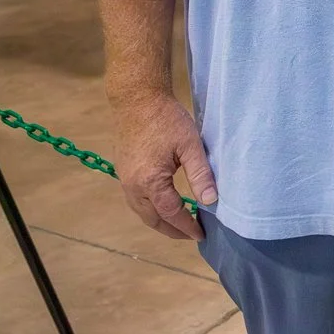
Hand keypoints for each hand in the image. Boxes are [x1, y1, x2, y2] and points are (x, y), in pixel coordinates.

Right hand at [111, 92, 217, 240]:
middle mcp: (133, 186)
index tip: (201, 234)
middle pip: (152, 219)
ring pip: (141, 211)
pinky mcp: (122, 171)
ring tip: (179, 224)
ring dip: (159, 221)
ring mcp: (124, 179)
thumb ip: (201, 174)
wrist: (136, 99)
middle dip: (172, 230)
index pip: (171, 214)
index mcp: (150, 182)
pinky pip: (135, 200)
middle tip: (191, 234)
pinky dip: (150, 209)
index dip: (187, 227)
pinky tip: (162, 205)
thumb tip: (211, 201)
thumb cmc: (165, 118)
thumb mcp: (189, 145)